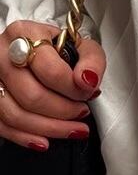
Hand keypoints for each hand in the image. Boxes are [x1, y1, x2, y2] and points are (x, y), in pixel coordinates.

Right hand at [0, 19, 105, 150]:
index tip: (89, 92)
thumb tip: (88, 82)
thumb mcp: (79, 44)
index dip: (72, 87)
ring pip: (15, 114)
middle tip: (83, 113)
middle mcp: (1, 54)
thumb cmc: (56, 47)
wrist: (31, 46)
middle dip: (63, 111)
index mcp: (25, 34)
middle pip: (31, 95)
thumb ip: (91, 60)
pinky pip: (2, 126)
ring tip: (73, 129)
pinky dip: (26, 137)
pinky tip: (45, 140)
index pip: (49, 69)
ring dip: (49, 128)